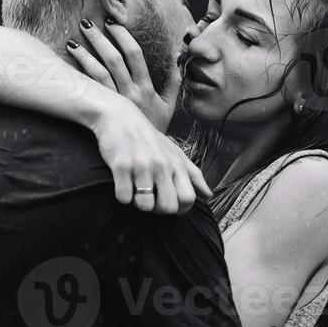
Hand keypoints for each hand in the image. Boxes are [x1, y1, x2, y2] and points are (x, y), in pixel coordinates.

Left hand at [68, 17, 178, 131]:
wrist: (145, 154)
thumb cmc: (156, 127)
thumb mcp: (169, 104)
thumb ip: (174, 79)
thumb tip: (178, 54)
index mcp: (146, 88)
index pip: (134, 55)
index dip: (123, 36)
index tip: (112, 22)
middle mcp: (129, 93)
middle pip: (113, 60)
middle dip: (99, 40)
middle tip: (86, 23)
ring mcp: (115, 103)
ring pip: (97, 74)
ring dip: (83, 56)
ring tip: (71, 42)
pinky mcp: (103, 113)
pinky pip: (89, 92)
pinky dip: (79, 77)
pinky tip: (68, 67)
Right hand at [89, 95, 211, 214]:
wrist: (119, 116)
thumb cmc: (148, 137)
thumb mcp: (174, 152)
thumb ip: (192, 174)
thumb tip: (208, 195)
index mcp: (176, 164)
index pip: (188, 199)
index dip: (179, 209)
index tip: (167, 202)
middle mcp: (162, 165)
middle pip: (168, 207)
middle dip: (158, 210)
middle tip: (149, 198)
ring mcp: (142, 166)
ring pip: (145, 205)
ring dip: (138, 203)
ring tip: (134, 190)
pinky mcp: (121, 166)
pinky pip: (123, 197)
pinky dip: (121, 195)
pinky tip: (121, 183)